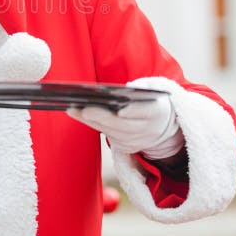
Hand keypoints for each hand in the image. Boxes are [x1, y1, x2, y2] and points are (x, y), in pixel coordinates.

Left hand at [67, 96, 184, 159]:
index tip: (121, 110)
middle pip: (123, 125)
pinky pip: (107, 135)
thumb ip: (142, 89)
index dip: (133, 112)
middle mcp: (148, 130)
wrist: (161, 125)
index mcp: (157, 112)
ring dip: (91, 121)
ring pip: (111, 132)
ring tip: (74, 109)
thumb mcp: (151, 93)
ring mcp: (137, 141)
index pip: (145, 113)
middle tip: (85, 109)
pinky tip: (78, 114)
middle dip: (103, 117)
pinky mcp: (126, 147)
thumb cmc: (150, 102)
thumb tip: (125, 89)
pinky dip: (92, 124)